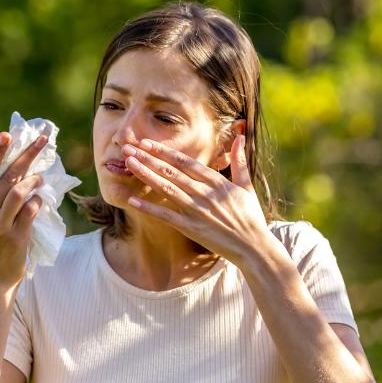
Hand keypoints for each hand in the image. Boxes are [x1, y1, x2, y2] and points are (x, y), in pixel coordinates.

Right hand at [0, 132, 48, 288]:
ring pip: (19, 191)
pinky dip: (38, 201)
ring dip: (34, 180)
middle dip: (27, 155)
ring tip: (42, 178)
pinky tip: (41, 200)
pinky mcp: (14, 236)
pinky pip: (30, 210)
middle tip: (43, 140)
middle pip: (8, 176)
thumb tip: (23, 170)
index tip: (8, 134)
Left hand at [121, 134, 269, 264]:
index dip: (164, 151)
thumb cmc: (250, 216)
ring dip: (146, 175)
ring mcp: (196, 211)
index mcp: (216, 182)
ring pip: (166, 188)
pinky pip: (166, 216)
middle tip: (128, 148)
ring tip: (129, 163)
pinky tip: (132, 200)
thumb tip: (241, 136)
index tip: (147, 142)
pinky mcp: (191, 228)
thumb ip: (239, 161)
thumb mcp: (246, 186)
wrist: (253, 247)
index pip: (185, 162)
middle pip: (171, 172)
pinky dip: (149, 208)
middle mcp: (203, 193)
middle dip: (148, 158)